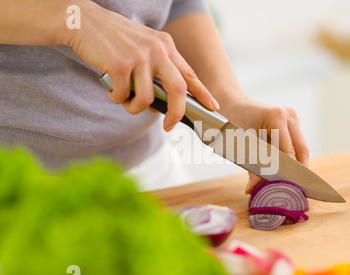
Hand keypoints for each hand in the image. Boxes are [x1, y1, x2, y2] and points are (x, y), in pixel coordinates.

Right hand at [64, 1, 218, 130]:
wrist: (85, 21)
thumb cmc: (115, 39)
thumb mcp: (145, 46)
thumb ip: (158, 67)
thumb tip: (163, 100)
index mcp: (166, 46)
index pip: (189, 74)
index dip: (203, 93)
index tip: (213, 106)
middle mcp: (157, 50)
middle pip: (178, 90)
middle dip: (176, 113)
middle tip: (169, 125)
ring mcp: (139, 57)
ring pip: (147, 99)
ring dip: (135, 108)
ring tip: (125, 101)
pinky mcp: (120, 65)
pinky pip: (124, 95)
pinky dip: (117, 99)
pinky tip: (111, 91)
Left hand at [220, 98, 309, 193]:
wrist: (235, 106)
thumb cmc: (234, 123)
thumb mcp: (241, 145)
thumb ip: (250, 168)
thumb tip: (252, 189)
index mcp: (277, 117)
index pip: (290, 150)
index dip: (291, 170)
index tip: (291, 186)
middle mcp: (289, 116)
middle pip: (301, 150)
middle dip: (298, 170)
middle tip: (296, 188)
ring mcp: (293, 118)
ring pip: (301, 148)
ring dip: (297, 164)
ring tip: (292, 181)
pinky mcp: (293, 123)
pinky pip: (296, 144)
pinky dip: (293, 157)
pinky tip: (288, 170)